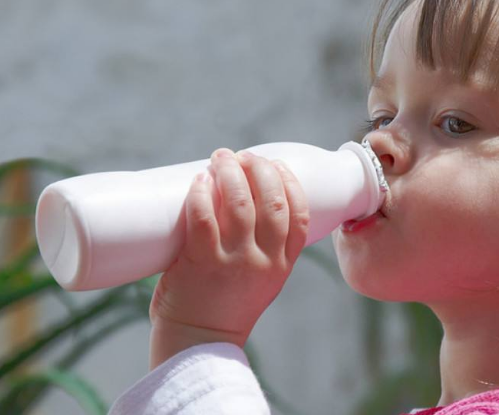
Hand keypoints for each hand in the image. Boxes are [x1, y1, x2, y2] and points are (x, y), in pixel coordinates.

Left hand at [148, 147, 309, 363]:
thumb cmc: (226, 305)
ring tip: (220, 158)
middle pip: (271, 201)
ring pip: (238, 202)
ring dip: (230, 171)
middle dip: (259, 168)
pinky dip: (202, 192)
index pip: (300, 213)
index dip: (288, 181)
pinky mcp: (201, 261)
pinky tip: (200, 179)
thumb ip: (264, 246)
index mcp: (283, 263)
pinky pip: (204, 216)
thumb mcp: (263, 278)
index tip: (275, 164)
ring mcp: (234, 260)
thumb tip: (247, 195)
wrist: (198, 341)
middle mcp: (264, 260)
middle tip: (243, 156)